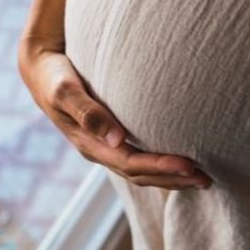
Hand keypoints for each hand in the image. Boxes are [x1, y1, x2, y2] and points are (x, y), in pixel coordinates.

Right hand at [18, 38, 211, 189]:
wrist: (42, 70)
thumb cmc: (55, 76)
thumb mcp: (65, 91)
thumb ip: (88, 112)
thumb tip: (116, 138)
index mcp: (90, 144)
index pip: (131, 163)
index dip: (161, 167)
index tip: (190, 165)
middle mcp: (100, 150)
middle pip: (140, 175)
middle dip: (173, 179)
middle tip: (206, 179)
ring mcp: (106, 147)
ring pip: (142, 172)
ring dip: (172, 178)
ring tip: (202, 179)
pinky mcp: (113, 139)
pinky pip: (140, 160)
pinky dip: (163, 166)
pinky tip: (183, 165)